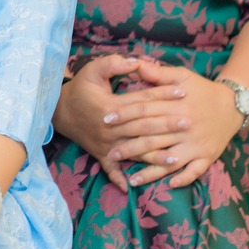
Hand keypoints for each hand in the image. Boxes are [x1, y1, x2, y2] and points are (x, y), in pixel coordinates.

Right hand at [51, 54, 191, 187]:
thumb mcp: (93, 70)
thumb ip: (114, 64)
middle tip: (190, 122)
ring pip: (134, 151)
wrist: (59, 111)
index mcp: (110, 107)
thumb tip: (136, 62)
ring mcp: (106, 144)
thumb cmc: (80, 89)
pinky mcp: (101, 154)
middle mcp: (110, 128)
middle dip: (167, 125)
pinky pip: (110, 168)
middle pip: (143, 128)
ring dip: (154, 156)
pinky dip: (118, 178)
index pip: (142, 101)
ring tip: (176, 158)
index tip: (183, 92)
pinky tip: (130, 187)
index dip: (163, 95)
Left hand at [117, 62, 242, 188]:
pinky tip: (169, 184)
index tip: (105, 119)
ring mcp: (197, 144)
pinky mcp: (208, 155)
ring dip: (152, 171)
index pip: (146, 111)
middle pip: (154, 138)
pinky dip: (184, 178)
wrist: (233, 105)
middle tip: (111, 153)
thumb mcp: (182, 76)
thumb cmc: (201, 90)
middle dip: (131, 147)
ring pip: (171, 159)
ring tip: (132, 179)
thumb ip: (159, 74)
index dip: (125, 114)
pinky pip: (196, 170)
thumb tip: (136, 64)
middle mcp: (186, 127)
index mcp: (177, 106)